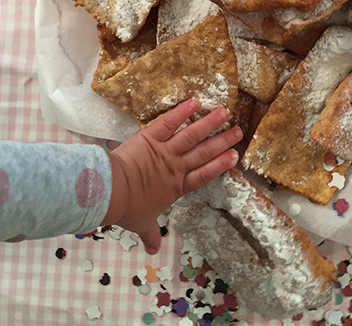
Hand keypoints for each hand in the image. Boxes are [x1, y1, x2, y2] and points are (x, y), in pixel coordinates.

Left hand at [102, 99, 241, 253]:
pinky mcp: (151, 137)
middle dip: (222, 142)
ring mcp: (165, 151)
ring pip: (192, 135)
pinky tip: (194, 102)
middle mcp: (176, 166)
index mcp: (176, 186)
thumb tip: (153, 250)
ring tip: (225, 112)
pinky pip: (168, 123)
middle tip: (239, 132)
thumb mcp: (142, 223)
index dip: (219, 165)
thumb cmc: (128, 209)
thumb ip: (151, 234)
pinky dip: (180, 112)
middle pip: (204, 152)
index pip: (204, 174)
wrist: (112, 192)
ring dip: (209, 123)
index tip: (234, 156)